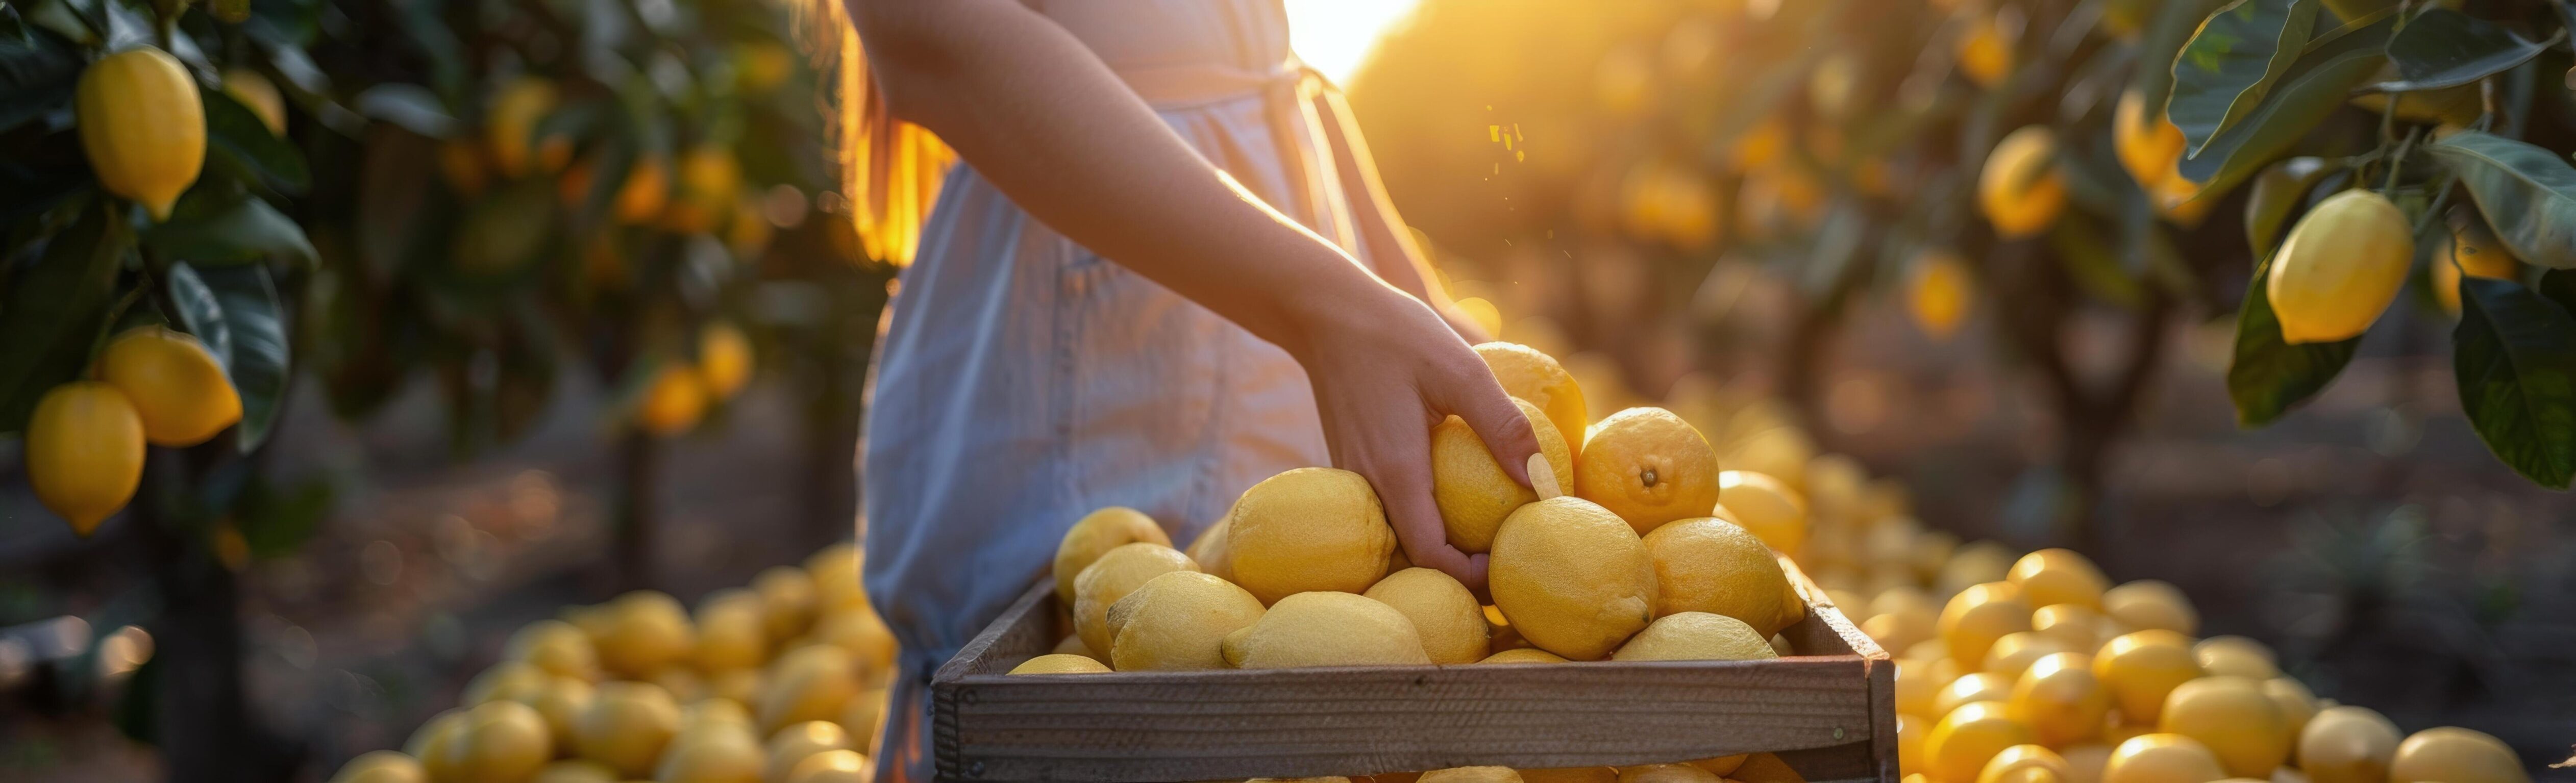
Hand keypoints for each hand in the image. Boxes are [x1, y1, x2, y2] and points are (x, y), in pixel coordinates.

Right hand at [1286, 285, 1542, 591]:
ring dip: (1438, 544)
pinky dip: (1420, 514)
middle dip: (1459, 569)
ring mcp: (1354, 477)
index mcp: (1396, 472)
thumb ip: (1502, 424)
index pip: (1431, 556)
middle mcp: (1368, 486)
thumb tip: (1542, 480)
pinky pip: (1386, 506)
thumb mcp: (1461, 368)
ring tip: (1485, 530)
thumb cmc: (1396, 334)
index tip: (1508, 563)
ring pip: (1397, 535)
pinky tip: (1452, 492)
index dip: (1471, 577)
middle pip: (1412, 557)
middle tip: (1505, 552)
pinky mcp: (1350, 463)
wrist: (1323, 312)